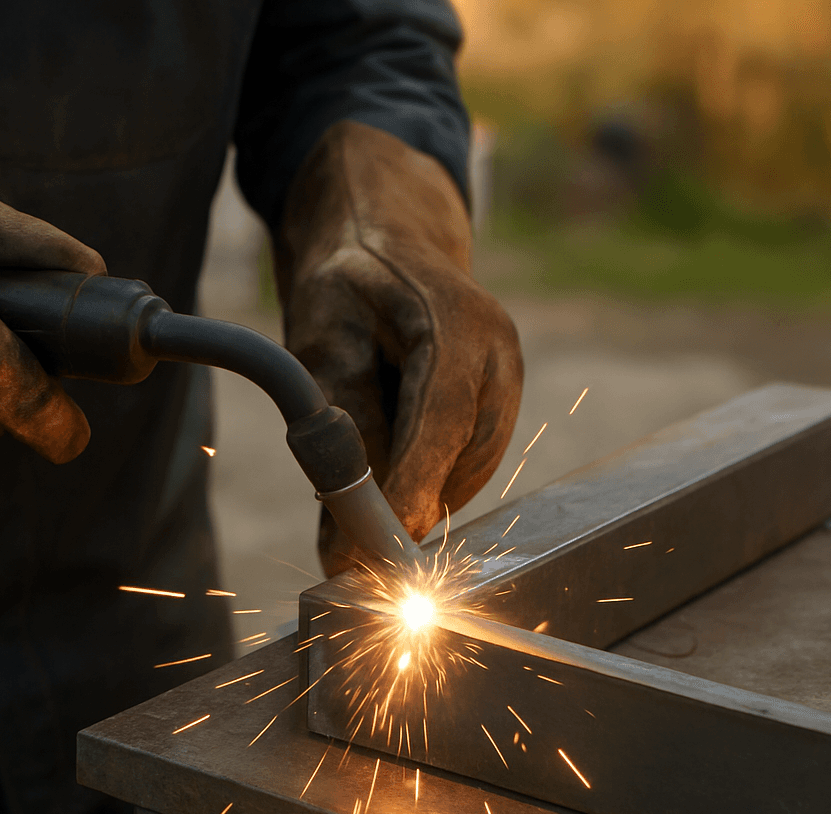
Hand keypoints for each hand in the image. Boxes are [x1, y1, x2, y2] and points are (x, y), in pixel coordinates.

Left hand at [274, 121, 523, 574]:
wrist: (385, 240)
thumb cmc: (346, 284)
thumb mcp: (323, 341)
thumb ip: (342, 429)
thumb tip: (345, 531)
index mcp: (457, 320)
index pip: (441, 420)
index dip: (409, 490)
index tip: (370, 549)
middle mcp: (499, 354)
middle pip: (464, 457)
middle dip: (407, 511)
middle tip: (349, 556)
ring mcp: (507, 382)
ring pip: (466, 473)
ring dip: (414, 499)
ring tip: (356, 500)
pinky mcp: (499, 406)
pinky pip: (466, 466)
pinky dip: (426, 483)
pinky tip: (390, 472)